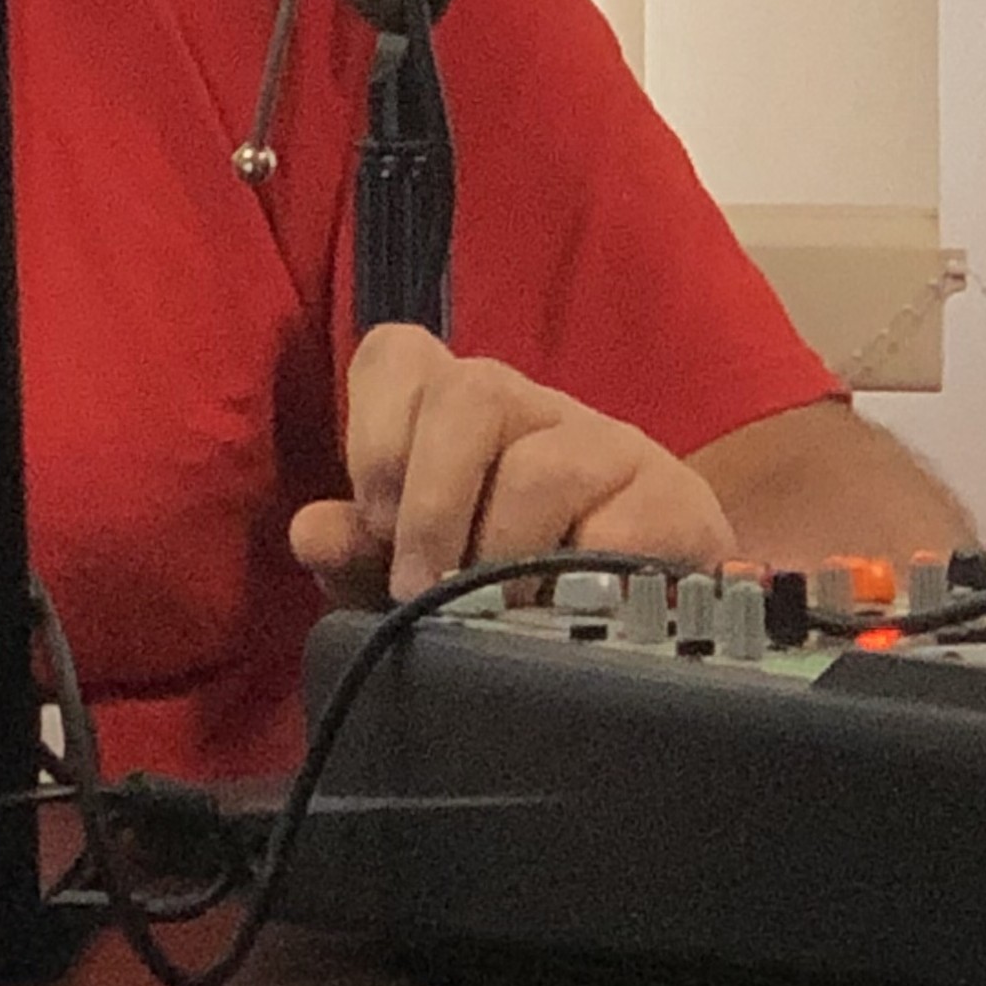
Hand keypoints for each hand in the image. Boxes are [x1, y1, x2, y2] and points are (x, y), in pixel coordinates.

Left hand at [288, 323, 736, 605]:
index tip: (371, 521)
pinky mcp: (672, 498)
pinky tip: (570, 615)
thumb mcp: (418, 576)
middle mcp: (533, 407)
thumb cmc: (508, 591)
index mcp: (456, 413)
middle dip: (430, 502)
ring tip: (496, 616)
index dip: (374, 429)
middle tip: (418, 585)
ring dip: (501, 554)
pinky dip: (577, 579)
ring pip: (541, 465)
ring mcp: (608, 444)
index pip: (400, 355)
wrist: (646, 631)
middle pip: (470, 392)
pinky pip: (615, 524)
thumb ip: (359, 553)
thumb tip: (312, 529)